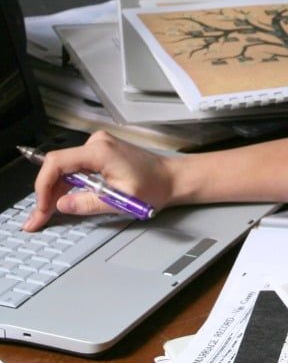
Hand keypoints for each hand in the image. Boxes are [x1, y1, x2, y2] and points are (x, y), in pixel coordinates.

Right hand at [24, 131, 176, 231]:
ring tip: (47, 214)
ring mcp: (99, 146)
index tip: (42, 208)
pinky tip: (64, 200)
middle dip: (46, 194)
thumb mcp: (121, 200)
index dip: (43, 187)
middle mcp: (97, 143)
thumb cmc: (156, 186)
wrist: (174, 178)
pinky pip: (76, 168)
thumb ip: (89, 203)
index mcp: (101, 151)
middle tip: (38, 219)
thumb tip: (62, 205)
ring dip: (56, 191)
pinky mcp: (101, 153)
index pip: (56, 163)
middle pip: (58, 167)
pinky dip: (68, 185)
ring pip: (65, 169)